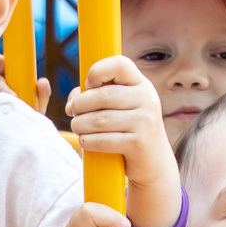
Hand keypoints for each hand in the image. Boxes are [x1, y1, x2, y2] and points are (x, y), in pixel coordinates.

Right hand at [0, 52, 51, 113]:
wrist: (25, 137)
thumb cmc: (30, 116)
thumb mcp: (39, 104)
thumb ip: (43, 93)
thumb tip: (42, 82)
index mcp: (11, 80)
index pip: (1, 66)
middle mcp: (0, 89)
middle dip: (1, 85)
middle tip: (13, 96)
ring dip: (2, 100)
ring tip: (15, 109)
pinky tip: (5, 118)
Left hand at [65, 56, 177, 221]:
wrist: (153, 162)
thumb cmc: (128, 130)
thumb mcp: (119, 107)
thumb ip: (95, 96)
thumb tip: (72, 102)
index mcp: (141, 85)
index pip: (119, 64)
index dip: (97, 71)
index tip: (88, 85)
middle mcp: (147, 99)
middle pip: (102, 95)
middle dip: (80, 105)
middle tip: (73, 113)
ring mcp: (145, 122)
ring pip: (98, 119)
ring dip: (80, 124)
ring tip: (77, 127)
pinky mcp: (138, 144)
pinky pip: (102, 140)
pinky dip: (87, 141)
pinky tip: (85, 141)